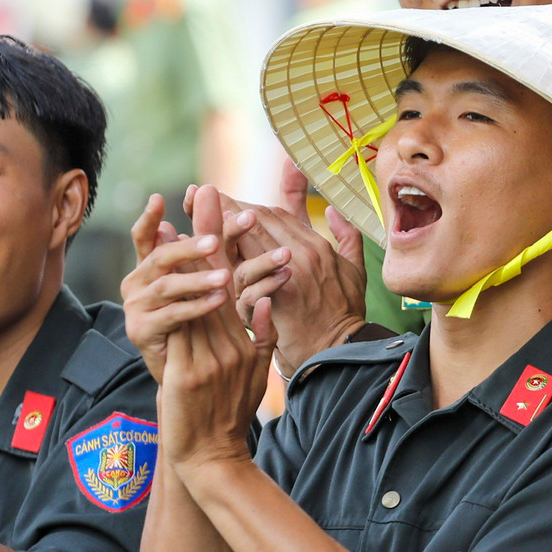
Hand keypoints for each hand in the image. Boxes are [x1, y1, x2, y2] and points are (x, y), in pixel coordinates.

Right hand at [122, 193, 231, 383]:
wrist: (184, 375)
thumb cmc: (197, 323)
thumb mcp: (204, 280)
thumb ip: (206, 241)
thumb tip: (206, 192)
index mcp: (148, 269)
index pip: (144, 237)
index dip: (149, 218)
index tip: (159, 199)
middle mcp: (135, 284)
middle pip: (159, 258)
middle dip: (189, 247)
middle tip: (215, 241)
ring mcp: (134, 308)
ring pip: (167, 287)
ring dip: (198, 279)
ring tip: (226, 276)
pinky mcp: (140, 331)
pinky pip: (172, 315)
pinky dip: (198, 306)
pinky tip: (221, 300)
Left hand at [159, 187, 274, 469]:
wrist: (214, 457)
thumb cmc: (231, 416)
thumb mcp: (257, 374)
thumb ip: (262, 335)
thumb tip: (266, 299)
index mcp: (249, 341)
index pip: (237, 283)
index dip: (228, 243)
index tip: (222, 208)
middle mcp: (233, 346)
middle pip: (218, 280)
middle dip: (209, 234)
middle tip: (203, 193)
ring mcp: (211, 360)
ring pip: (197, 299)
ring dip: (184, 259)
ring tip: (172, 222)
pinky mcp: (188, 375)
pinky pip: (178, 329)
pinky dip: (168, 299)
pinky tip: (156, 274)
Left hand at [185, 164, 367, 376]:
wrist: (341, 351)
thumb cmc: (345, 313)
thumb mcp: (353, 270)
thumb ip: (346, 236)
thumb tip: (333, 210)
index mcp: (318, 244)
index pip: (278, 212)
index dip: (248, 205)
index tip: (224, 200)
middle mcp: (304, 253)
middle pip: (259, 220)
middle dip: (228, 210)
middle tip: (198, 201)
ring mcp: (291, 274)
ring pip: (249, 242)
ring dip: (223, 235)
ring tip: (199, 231)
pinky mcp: (277, 297)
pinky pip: (246, 277)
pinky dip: (227, 273)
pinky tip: (208, 268)